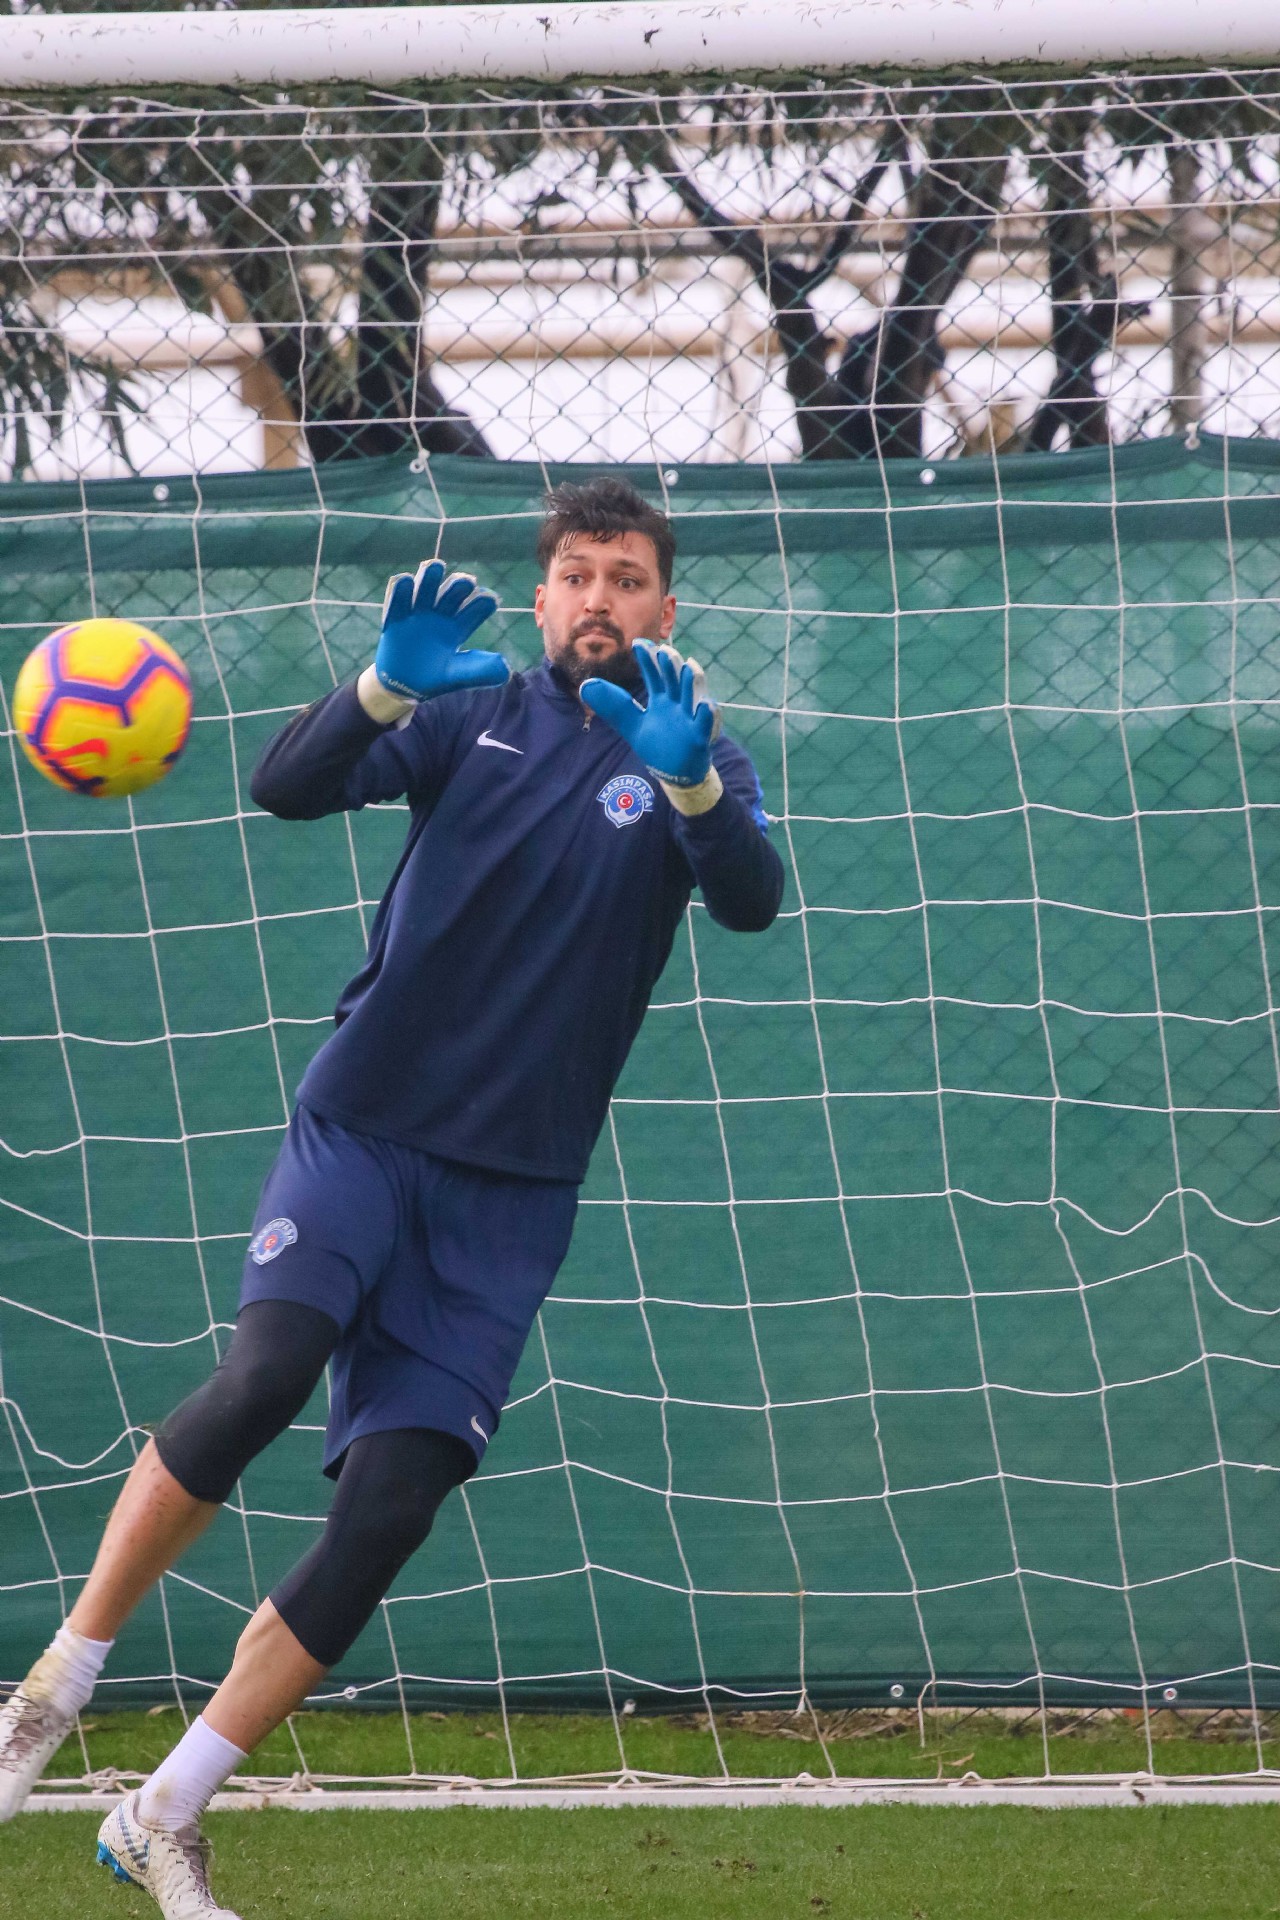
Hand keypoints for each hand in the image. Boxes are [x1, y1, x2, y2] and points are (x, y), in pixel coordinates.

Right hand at [375, 560, 508, 700]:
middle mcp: (440, 615)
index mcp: (459, 626)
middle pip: (451, 595)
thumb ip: (481, 672)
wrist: (403, 686)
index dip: (482, 604)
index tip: (489, 599)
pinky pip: (397, 604)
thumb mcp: (459, 677)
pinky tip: (403, 580)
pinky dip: (399, 592)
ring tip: (436, 566)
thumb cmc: (436, 679)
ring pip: (424, 591)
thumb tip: (505, 668)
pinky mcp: (395, 620)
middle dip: (459, 587)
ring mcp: (417, 614)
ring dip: (430, 578)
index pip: (474, 611)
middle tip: (467, 582)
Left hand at [580, 641, 720, 787]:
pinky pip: (705, 724)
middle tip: (663, 650)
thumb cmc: (658, 745)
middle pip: (674, 681)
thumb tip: (586, 685)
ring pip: (693, 696)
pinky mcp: (700, 737)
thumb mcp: (632, 724)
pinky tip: (705, 705)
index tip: (638, 643)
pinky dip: (707, 714)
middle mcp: (677, 705)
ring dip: (692, 682)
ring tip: (688, 666)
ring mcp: (690, 719)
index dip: (647, 660)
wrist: (678, 773)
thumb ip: (613, 705)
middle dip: (670, 667)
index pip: (654, 676)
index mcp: (661, 700)